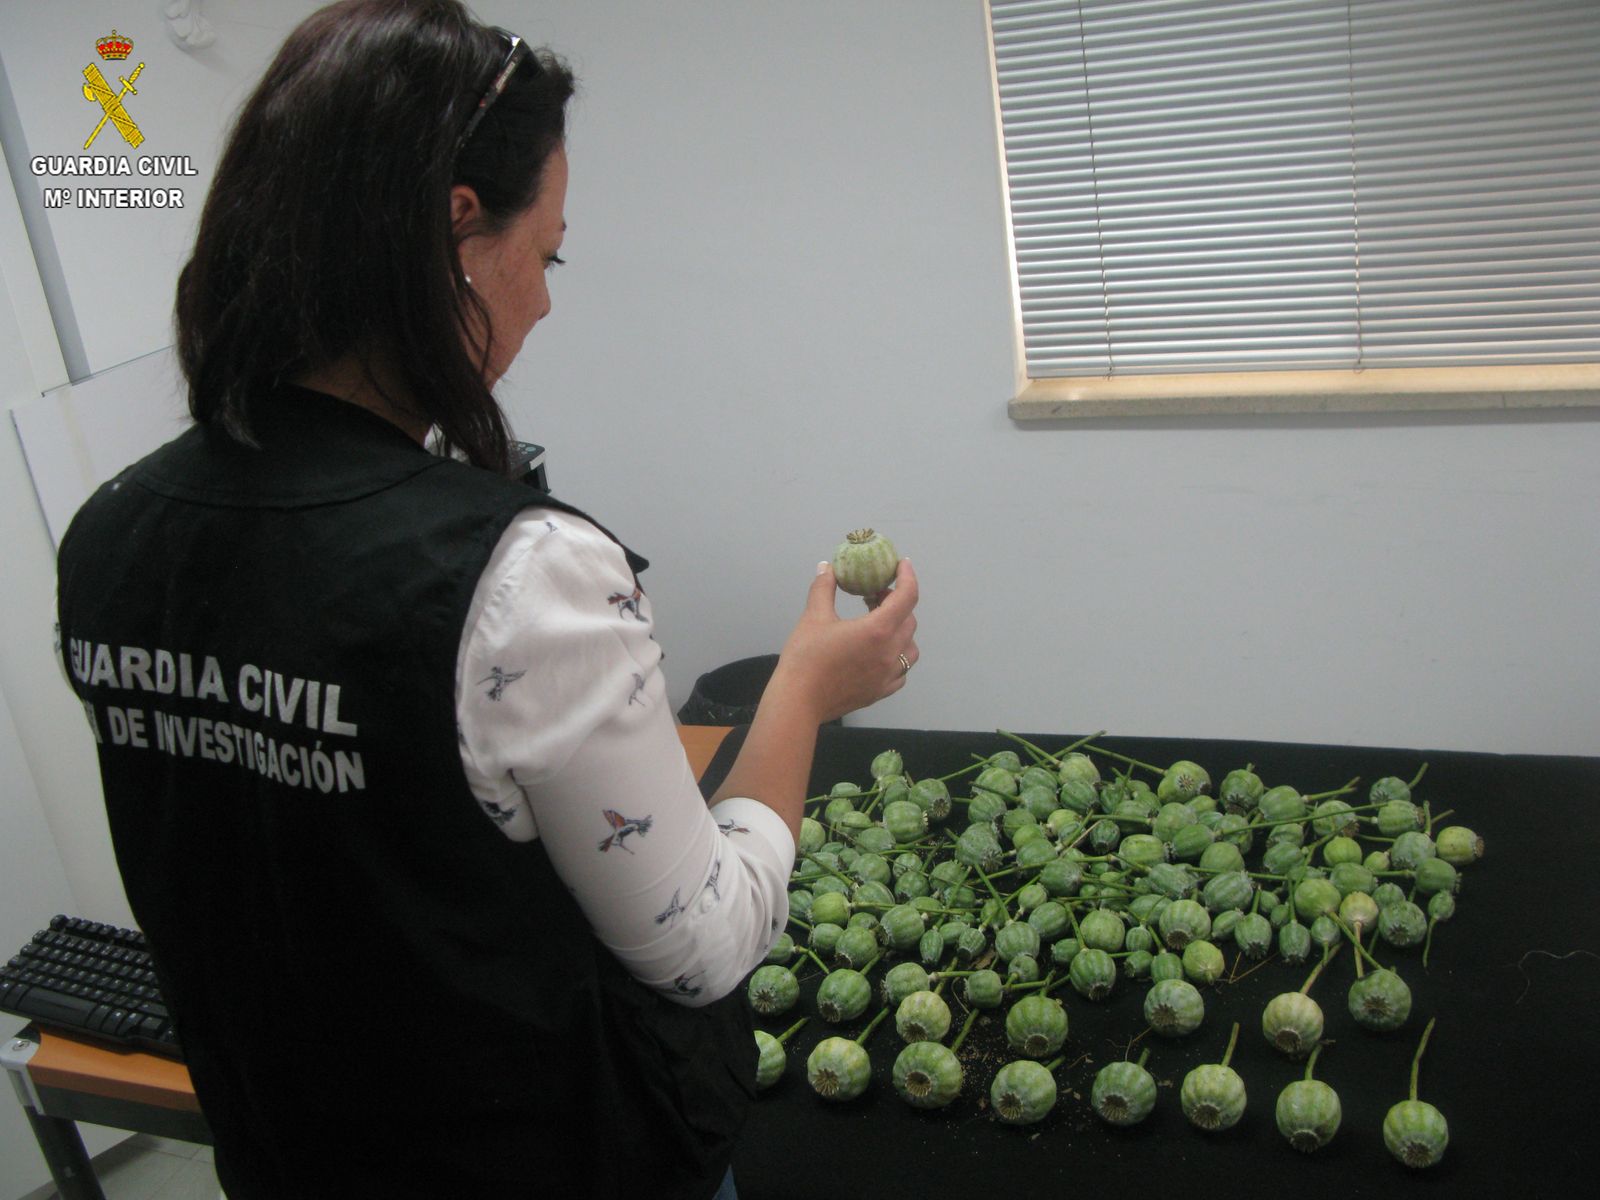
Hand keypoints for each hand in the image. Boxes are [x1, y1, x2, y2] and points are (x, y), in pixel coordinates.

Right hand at [769, 558, 919, 725]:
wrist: (798, 701)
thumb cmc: (806, 657)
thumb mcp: (813, 617)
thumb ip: (824, 588)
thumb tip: (827, 568)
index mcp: (878, 630)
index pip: (907, 596)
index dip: (907, 576)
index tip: (902, 565)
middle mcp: (890, 652)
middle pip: (909, 620)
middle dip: (897, 602)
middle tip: (875, 596)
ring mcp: (888, 675)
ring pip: (910, 648)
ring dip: (901, 630)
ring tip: (879, 624)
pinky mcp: (881, 692)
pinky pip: (901, 671)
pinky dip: (896, 656)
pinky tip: (878, 653)